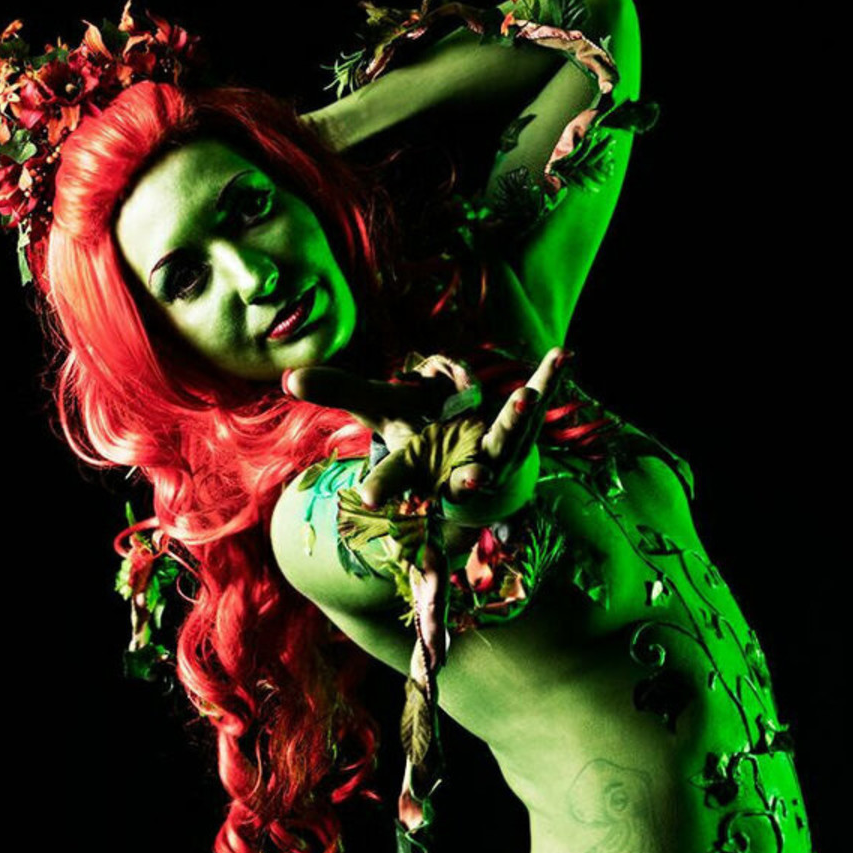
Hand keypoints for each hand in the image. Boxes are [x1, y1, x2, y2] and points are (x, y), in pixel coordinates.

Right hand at [283, 347, 567, 514]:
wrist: (474, 451)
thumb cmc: (423, 431)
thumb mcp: (380, 409)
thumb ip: (340, 391)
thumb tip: (290, 378)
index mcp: (424, 472)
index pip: (399, 482)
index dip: (386, 487)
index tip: (370, 498)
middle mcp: (461, 470)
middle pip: (465, 479)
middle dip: (468, 483)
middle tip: (470, 484)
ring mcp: (496, 454)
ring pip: (507, 443)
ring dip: (516, 424)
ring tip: (522, 399)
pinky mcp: (521, 430)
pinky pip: (537, 403)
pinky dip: (547, 380)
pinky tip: (562, 354)